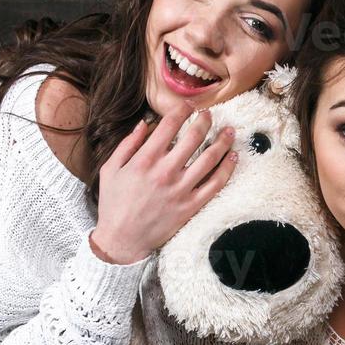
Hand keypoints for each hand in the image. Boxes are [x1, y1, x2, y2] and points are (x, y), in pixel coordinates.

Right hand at [90, 102, 237, 263]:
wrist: (121, 240)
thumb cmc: (114, 204)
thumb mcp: (110, 169)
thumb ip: (127, 144)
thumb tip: (146, 123)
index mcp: (145, 160)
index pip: (169, 125)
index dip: (182, 110)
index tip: (188, 105)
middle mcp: (165, 172)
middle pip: (194, 137)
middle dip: (205, 120)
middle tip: (209, 114)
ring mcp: (180, 190)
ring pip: (209, 159)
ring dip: (223, 141)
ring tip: (229, 131)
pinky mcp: (190, 206)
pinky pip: (215, 185)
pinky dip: (227, 169)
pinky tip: (233, 158)